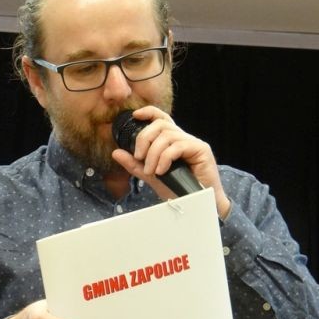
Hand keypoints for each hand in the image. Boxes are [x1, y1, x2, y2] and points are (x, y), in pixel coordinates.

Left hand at [111, 106, 231, 218]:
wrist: (198, 205)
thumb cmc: (178, 189)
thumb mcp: (151, 175)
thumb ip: (135, 164)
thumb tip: (116, 152)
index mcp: (173, 141)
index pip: (162, 119)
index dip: (149, 112)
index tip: (135, 115)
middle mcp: (184, 138)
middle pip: (160, 125)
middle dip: (144, 139)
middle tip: (138, 157)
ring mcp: (193, 143)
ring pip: (167, 136)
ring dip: (153, 154)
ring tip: (151, 171)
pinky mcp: (201, 150)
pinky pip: (177, 147)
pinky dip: (165, 158)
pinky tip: (161, 171)